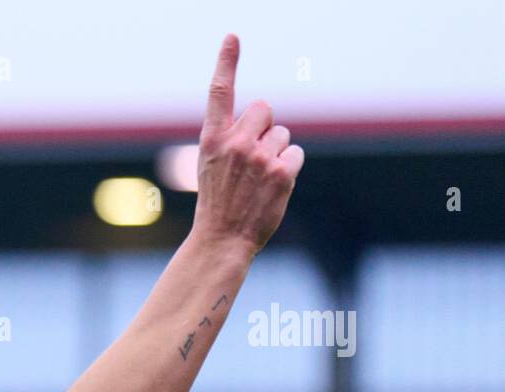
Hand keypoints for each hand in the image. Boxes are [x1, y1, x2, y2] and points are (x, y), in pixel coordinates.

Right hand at [191, 34, 304, 256]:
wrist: (221, 239)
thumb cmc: (217, 202)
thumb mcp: (212, 166)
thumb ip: (232, 139)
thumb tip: (264, 120)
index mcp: (212, 140)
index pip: (220, 93)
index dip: (227, 62)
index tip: (232, 36)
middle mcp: (235, 143)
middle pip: (264, 109)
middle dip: (263, 127)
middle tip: (251, 158)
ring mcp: (259, 157)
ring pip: (282, 134)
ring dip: (276, 152)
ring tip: (258, 180)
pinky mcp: (282, 172)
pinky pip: (295, 153)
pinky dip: (288, 168)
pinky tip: (272, 187)